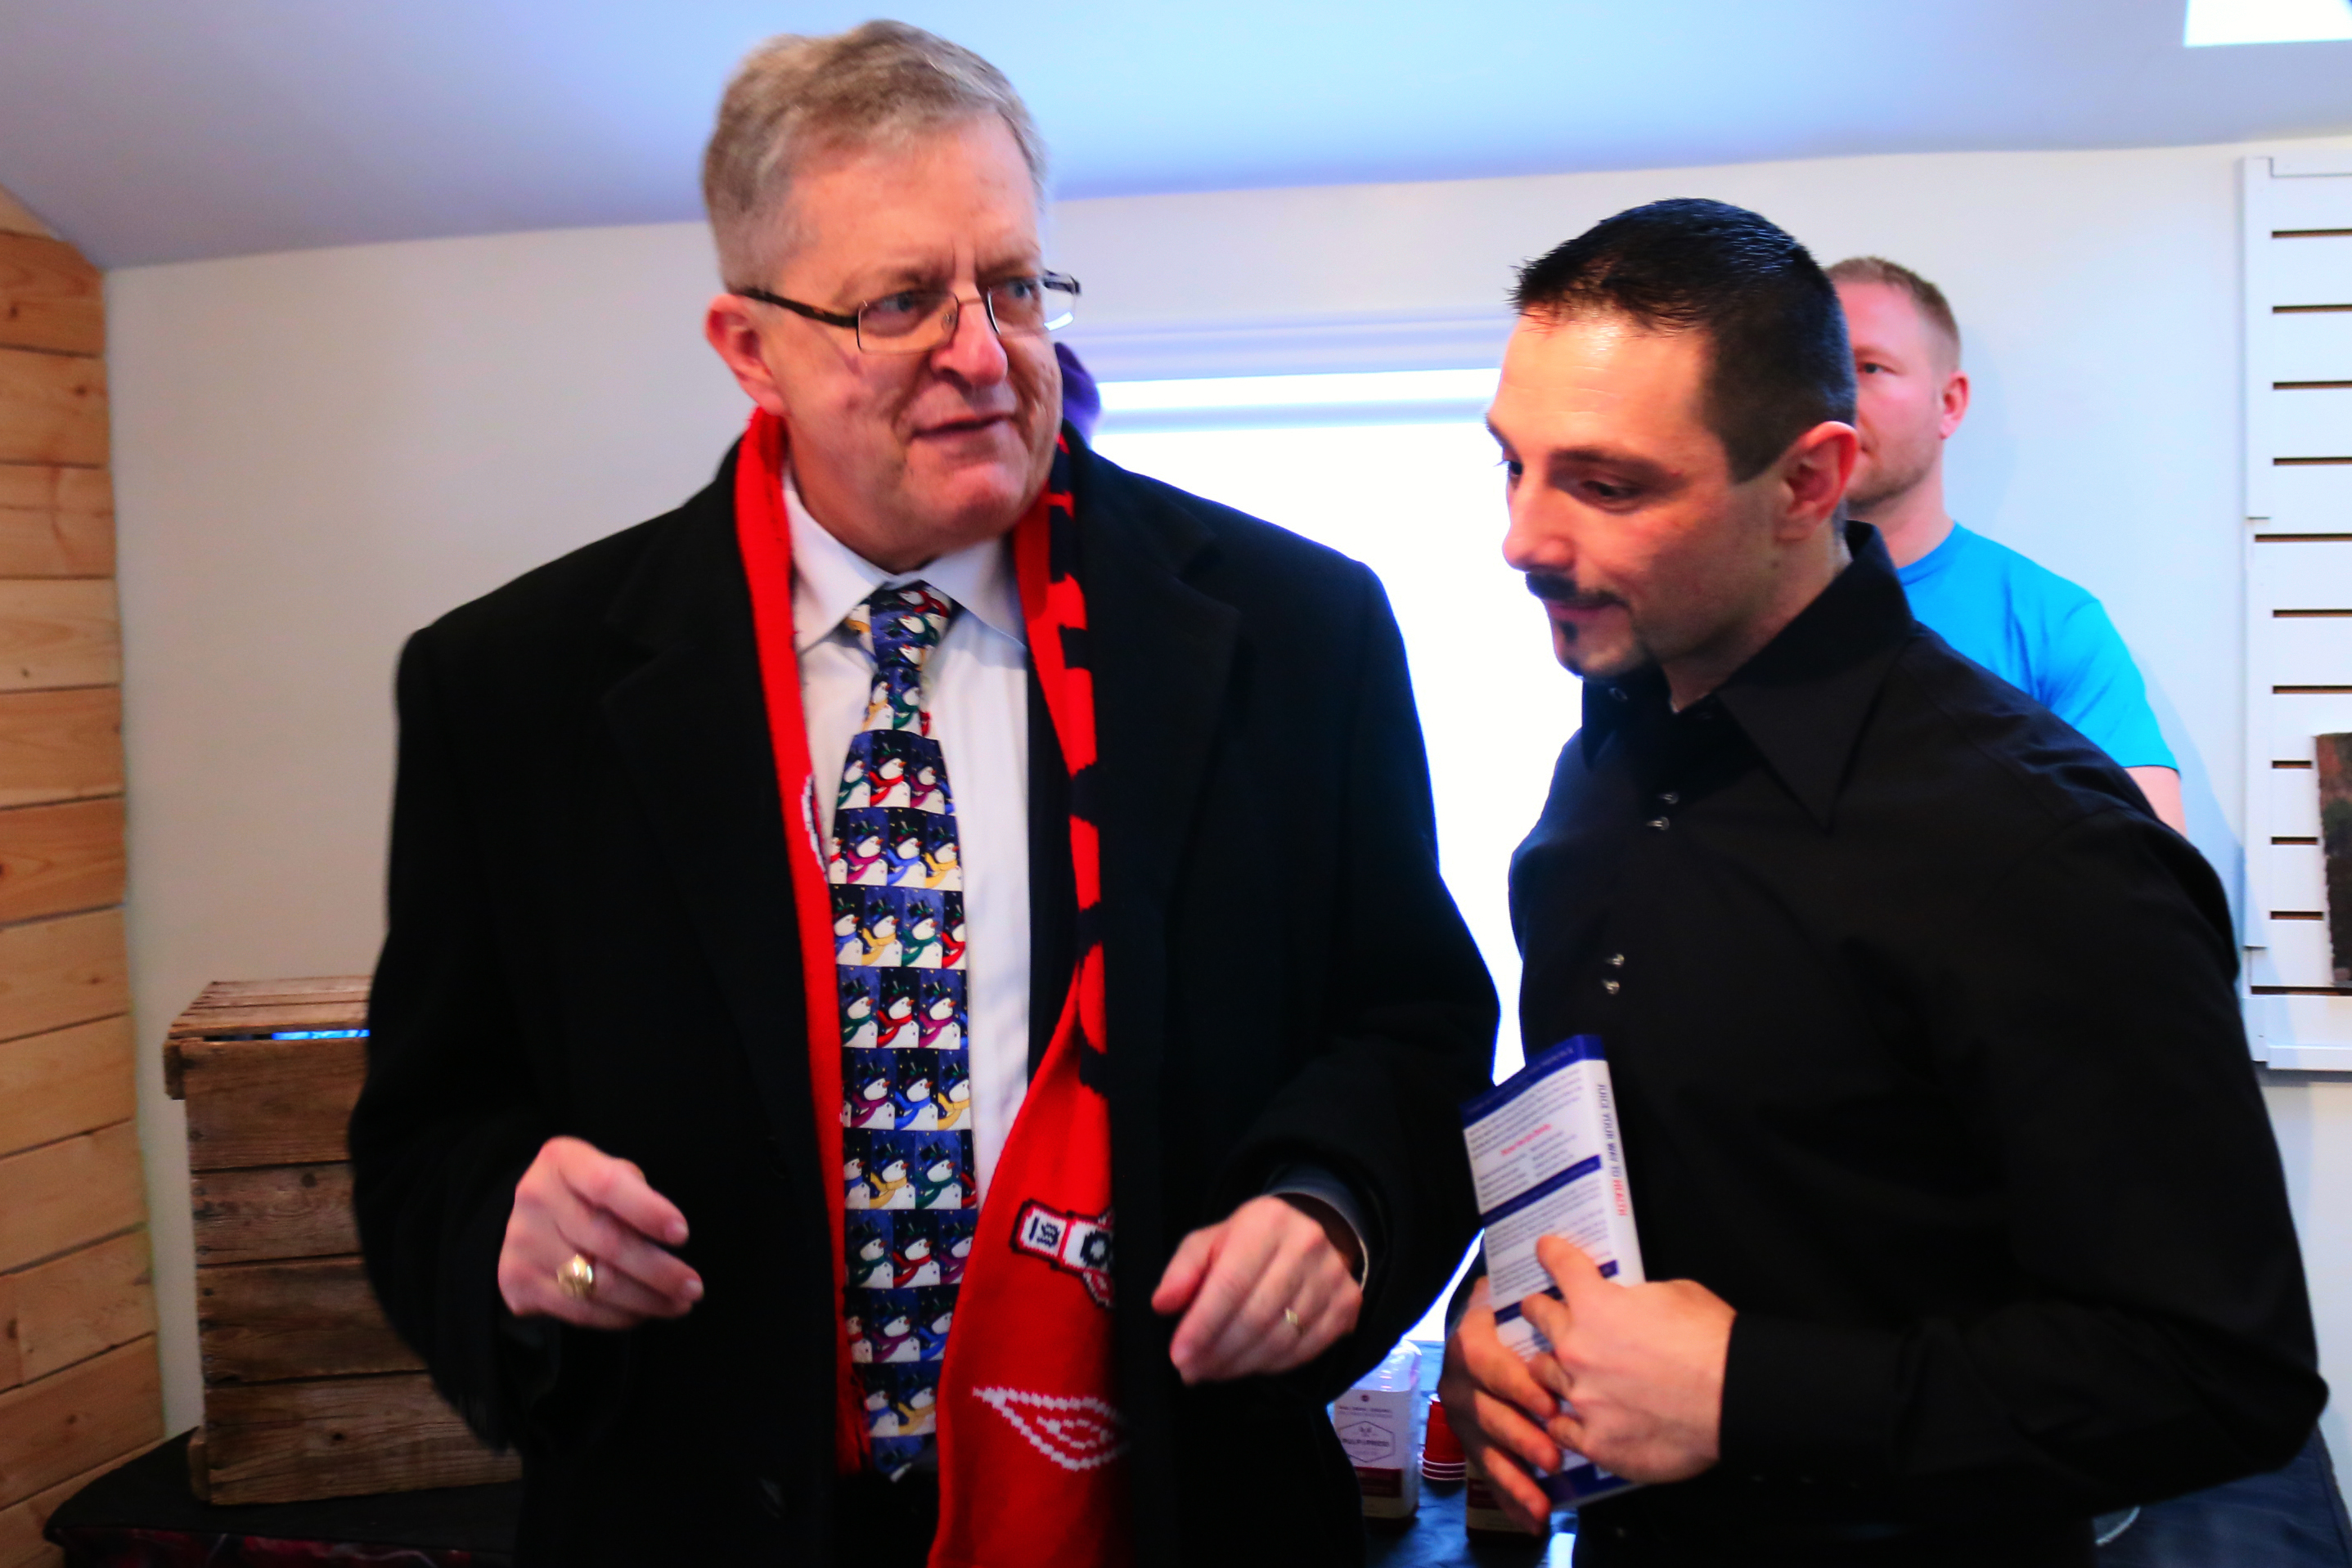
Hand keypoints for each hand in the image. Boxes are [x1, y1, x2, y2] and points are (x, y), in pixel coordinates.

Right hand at [498, 1135, 703, 1328]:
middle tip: (694, 1287)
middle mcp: (536, 1199)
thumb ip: (633, 1193)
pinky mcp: (518, 1282)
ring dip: (647, 1300)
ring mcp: (522, 1243)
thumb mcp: (607, 1172)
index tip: (682, 1234)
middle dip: (659, 1271)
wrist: (529, 1216)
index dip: (647, 1211)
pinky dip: (619, 1316)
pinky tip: (645, 1312)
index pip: (607, 1185)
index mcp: (562, 1162)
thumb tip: (669, 1239)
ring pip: (596, 1283)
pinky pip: (579, 1309)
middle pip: (607, 1243)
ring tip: (680, 1304)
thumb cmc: (586, 1192)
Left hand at [1150, 1194, 1360, 1382]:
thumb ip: (1183, 1270)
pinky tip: (1246, 1366)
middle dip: (1218, 1352)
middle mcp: (1307, 1244)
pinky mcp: (1348, 1304)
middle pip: (1256, 1316)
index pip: (1231, 1283)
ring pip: (1281, 1339)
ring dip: (1240, 1365)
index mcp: (1267, 1221)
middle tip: (1191, 1371)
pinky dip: (1271, 1367)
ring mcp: (1334, 1276)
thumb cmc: (1248, 1243)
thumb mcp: (1209, 1242)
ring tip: (1212, 1371)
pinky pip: (1306, 1350)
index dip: (1202, 1325)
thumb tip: (1163, 1304)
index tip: (1179, 1356)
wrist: (1307, 1236)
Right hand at [1438, 1274, 1562, 1532]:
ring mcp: (1461, 1410)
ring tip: (1542, 1500)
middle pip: (1484, 1410)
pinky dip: (1509, 1496)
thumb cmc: (1516, 1304)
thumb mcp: (1521, 1289)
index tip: (1549, 1406)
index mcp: (1470, 1334)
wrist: (1481, 1316)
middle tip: (1554, 1456)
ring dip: (1514, 1474)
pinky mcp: (1469, 1437)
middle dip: (1520, 1436)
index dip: (1516, 1386)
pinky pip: (1486, 1469)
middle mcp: (1457, 1374)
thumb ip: (1550, 1293)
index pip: (1487, 1361)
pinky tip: (1532, 1521)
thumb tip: (1594, 1286)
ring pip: (1483, 1445)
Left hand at [1518, 1235, 1731, 1483]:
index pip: (1560, 1266)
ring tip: (1562, 1370)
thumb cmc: (1712, 1342)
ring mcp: (1582, 1398)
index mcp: (1595, 1305)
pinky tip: (1574, 1420)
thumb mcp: (1675, 1293)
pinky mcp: (1595, 1441)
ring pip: (1542, 1374)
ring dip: (1552, 1367)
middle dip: (1541, 1311)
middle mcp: (1577, 1348)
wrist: (1735, 1399)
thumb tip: (1628, 1307)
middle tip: (1543, 1312)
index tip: (1546, 1250)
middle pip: (1538, 1318)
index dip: (1552, 1254)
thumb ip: (1636, 1298)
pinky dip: (1567, 1422)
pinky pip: (1561, 1430)